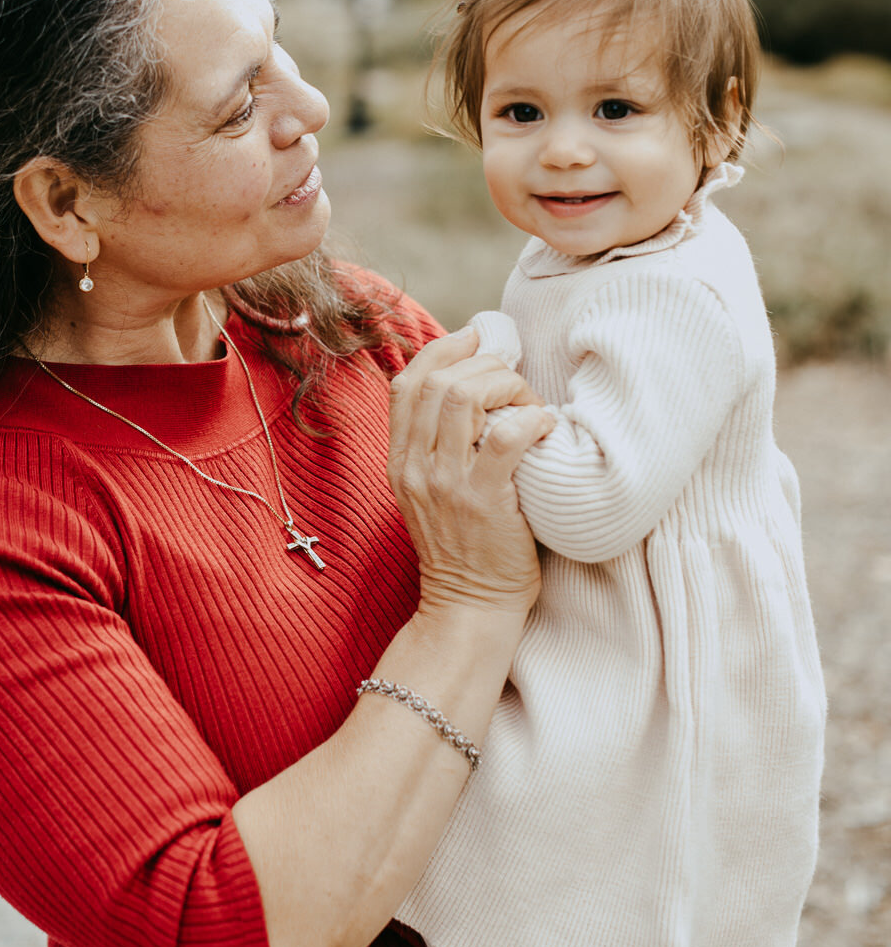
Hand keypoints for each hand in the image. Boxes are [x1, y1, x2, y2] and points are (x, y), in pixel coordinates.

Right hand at [387, 327, 553, 614]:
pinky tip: (545, 426)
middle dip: (482, 365)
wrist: (468, 606)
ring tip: (528, 401)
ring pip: (465, 399)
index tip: (476, 340)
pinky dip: (530, 419)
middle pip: (437, 382)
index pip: (405, 383)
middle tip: (513, 377)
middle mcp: (415, 468)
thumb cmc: (464, 546)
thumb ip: (437, 445)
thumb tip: (470, 387)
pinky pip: (506, 438)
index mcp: (400, 461)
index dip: (441, 350)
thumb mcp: (429, 492)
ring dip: (505, 386)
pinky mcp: (483, 502)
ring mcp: (446, 485)